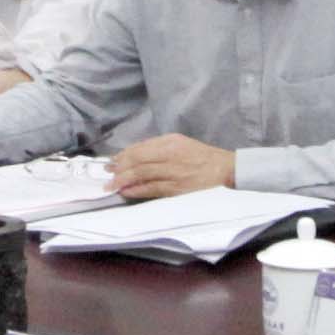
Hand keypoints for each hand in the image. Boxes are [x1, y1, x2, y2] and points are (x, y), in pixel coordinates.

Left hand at [110, 136, 237, 200]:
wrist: (226, 171)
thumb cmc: (203, 157)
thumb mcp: (182, 144)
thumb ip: (160, 147)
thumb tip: (135, 155)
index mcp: (171, 142)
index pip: (140, 148)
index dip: (123, 155)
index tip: (112, 162)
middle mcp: (170, 155)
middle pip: (137, 161)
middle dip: (119, 168)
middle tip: (107, 174)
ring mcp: (173, 172)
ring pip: (142, 175)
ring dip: (123, 180)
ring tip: (111, 185)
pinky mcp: (177, 189)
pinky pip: (151, 189)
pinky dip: (136, 191)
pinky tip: (126, 192)